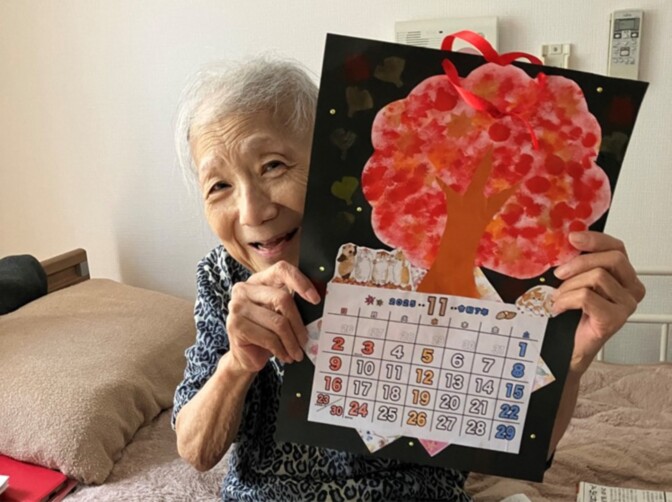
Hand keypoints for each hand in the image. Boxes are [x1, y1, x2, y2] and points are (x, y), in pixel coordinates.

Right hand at [225, 261, 320, 373]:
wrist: (246, 355)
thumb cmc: (266, 332)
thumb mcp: (281, 314)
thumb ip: (294, 303)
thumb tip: (317, 300)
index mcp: (258, 280)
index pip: (281, 270)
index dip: (300, 281)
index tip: (315, 299)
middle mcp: (244, 289)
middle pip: (282, 299)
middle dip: (298, 323)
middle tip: (305, 340)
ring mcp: (237, 307)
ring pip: (277, 322)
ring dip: (291, 342)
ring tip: (296, 352)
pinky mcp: (236, 325)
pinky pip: (268, 338)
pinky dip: (281, 349)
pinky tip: (285, 355)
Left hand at [552, 231, 645, 374]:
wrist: (570, 348)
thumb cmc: (574, 315)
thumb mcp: (577, 281)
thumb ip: (580, 263)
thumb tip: (567, 241)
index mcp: (624, 276)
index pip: (617, 248)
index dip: (595, 239)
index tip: (572, 238)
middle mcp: (632, 289)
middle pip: (612, 259)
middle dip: (579, 263)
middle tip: (558, 273)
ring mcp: (626, 305)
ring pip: (597, 277)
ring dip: (568, 287)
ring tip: (559, 298)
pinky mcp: (615, 318)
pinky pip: (586, 296)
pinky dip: (566, 300)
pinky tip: (559, 308)